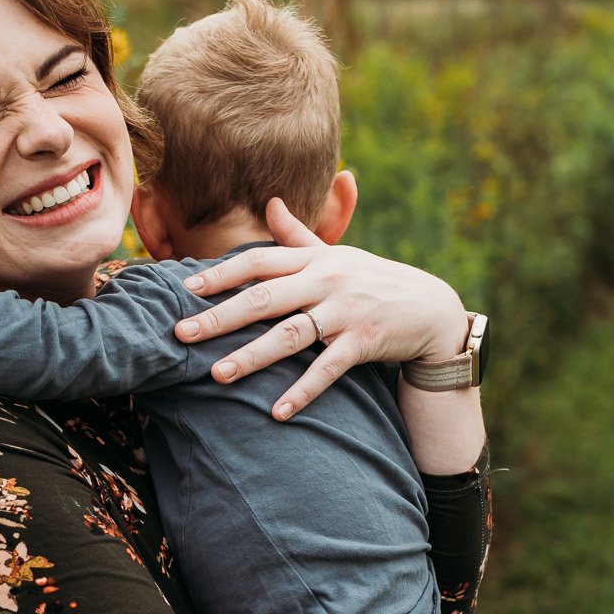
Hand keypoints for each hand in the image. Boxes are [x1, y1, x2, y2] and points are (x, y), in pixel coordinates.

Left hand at [172, 196, 467, 419]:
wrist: (432, 308)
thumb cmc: (374, 280)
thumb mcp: (338, 255)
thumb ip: (297, 235)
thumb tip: (269, 201)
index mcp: (315, 260)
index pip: (259, 261)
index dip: (221, 274)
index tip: (185, 288)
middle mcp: (326, 281)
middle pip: (264, 298)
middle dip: (220, 316)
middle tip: (182, 334)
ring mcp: (345, 311)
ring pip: (290, 334)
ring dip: (252, 356)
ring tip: (218, 374)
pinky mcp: (364, 341)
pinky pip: (327, 369)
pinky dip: (302, 391)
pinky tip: (276, 412)